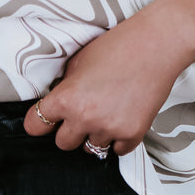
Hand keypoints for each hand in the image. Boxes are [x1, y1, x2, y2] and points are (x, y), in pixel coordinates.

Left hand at [23, 3, 189, 155]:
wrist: (158, 44)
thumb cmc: (119, 46)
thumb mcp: (79, 61)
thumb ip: (65, 87)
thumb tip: (57, 105)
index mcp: (67, 98)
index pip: (35, 126)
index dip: (40, 122)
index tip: (46, 120)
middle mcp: (85, 118)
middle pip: (63, 144)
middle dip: (70, 131)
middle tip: (84, 113)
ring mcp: (110, 129)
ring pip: (91, 148)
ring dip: (96, 134)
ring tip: (109, 110)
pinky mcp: (132, 135)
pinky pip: (117, 151)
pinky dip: (119, 139)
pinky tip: (124, 116)